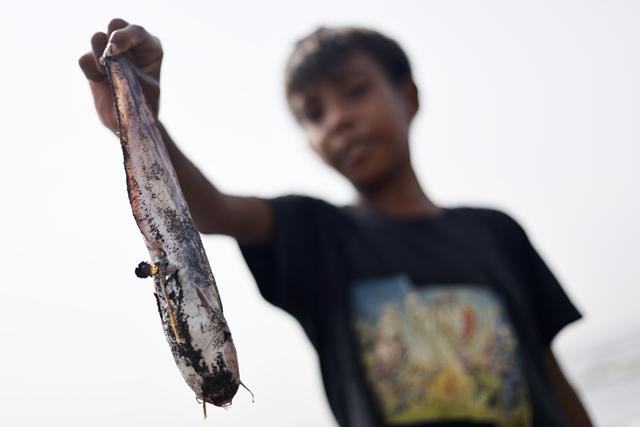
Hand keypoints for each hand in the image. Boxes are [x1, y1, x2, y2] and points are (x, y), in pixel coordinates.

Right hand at [79, 18, 162, 132]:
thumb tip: (109, 63)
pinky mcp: (94, 65)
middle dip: (110, 40)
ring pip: (97, 38)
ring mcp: (112, 54)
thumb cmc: (145, 108)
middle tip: (110, 57)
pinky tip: (101, 82)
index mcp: (151, 48)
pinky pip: (84, 59)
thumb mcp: (146, 90)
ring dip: (99, 55)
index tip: (114, 49)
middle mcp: (131, 47)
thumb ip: (131, 75)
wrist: (133, 126)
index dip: (125, 36)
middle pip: (116, 25)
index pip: (137, 31)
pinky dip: (90, 70)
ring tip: (107, 74)